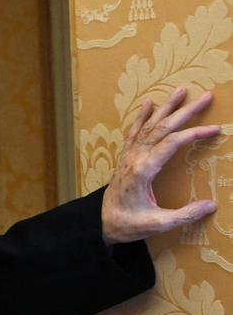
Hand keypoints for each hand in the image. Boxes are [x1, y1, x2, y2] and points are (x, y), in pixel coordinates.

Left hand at [102, 87, 221, 244]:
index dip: (194, 133)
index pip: (173, 143)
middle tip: (205, 96)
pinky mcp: (125, 157)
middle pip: (163, 127)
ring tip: (180, 90)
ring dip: (166, 107)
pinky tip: (149, 103)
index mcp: (144, 170)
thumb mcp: (159, 223)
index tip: (215, 128)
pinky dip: (143, 115)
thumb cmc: (129, 224)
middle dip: (186, 111)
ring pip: (149, 125)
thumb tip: (212, 205)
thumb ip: (185, 214)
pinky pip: (134, 131)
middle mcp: (135, 157)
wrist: (100, 222)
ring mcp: (129, 155)